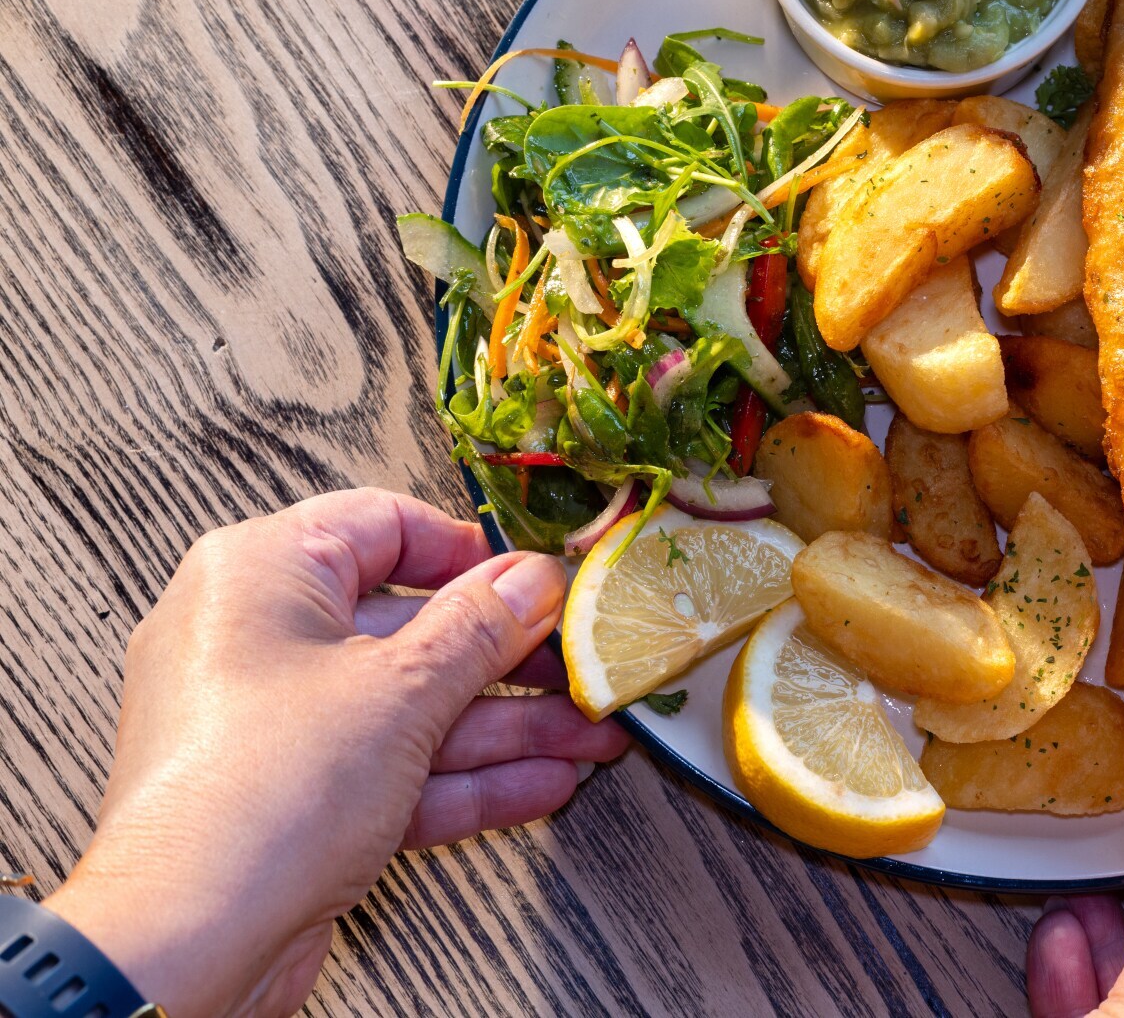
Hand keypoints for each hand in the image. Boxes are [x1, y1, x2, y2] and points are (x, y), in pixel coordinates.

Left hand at [44, 488, 629, 1017]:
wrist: (183, 947)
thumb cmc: (257, 796)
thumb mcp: (401, 690)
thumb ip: (480, 628)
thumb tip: (532, 580)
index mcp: (262, 574)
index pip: (383, 526)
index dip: (473, 553)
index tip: (540, 582)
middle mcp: (258, 638)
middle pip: (411, 626)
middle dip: (510, 658)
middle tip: (583, 665)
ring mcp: (274, 725)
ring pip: (412, 707)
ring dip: (506, 725)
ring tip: (589, 736)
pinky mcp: (293, 799)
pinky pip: (393, 768)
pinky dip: (464, 777)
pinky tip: (541, 784)